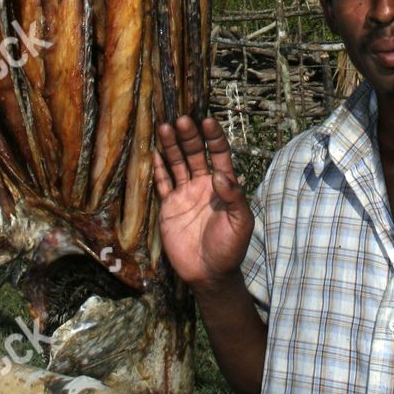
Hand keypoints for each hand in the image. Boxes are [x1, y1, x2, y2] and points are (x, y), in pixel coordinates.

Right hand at [153, 116, 253, 289]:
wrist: (209, 274)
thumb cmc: (230, 248)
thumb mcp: (241, 222)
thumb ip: (233, 197)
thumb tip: (219, 174)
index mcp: (222, 185)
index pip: (219, 154)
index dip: (214, 138)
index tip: (207, 121)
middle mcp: (203, 184)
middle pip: (195, 154)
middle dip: (189, 137)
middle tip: (181, 120)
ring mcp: (185, 194)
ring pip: (177, 163)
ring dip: (171, 146)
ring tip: (164, 127)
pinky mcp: (169, 206)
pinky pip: (162, 183)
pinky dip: (157, 168)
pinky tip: (153, 152)